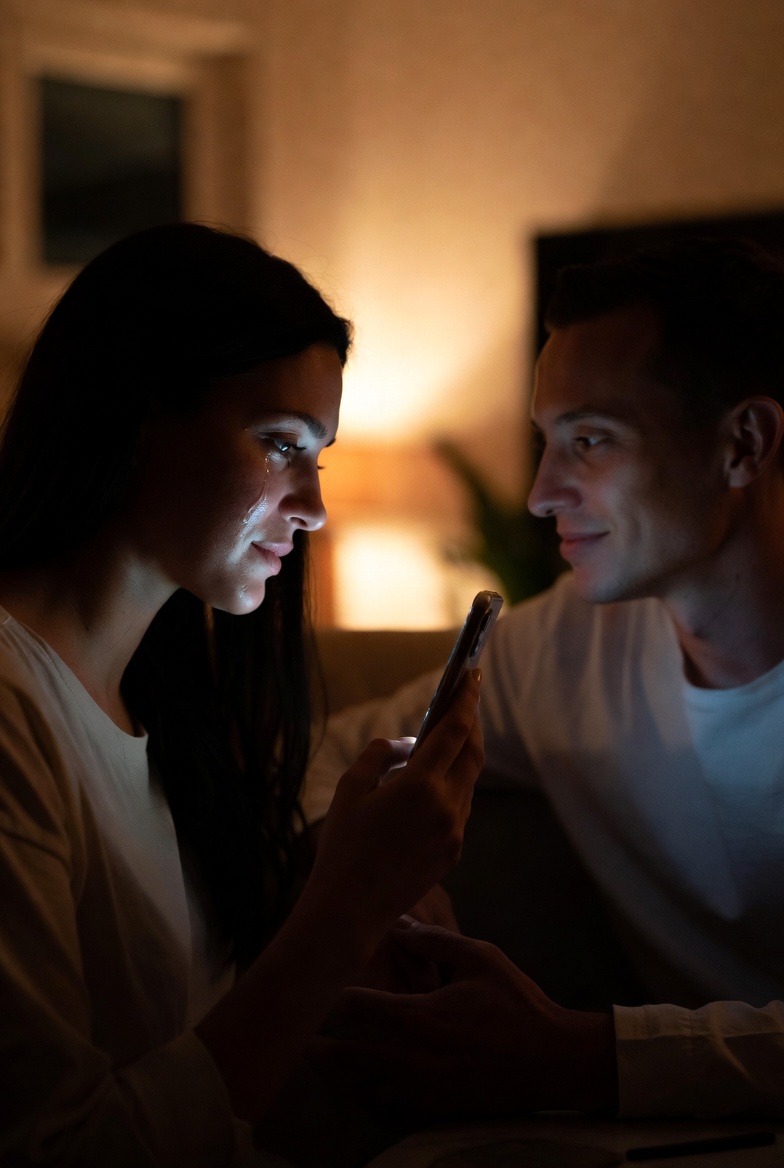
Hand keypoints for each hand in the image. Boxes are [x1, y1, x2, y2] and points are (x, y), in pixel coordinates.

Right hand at [306, 672, 482, 943]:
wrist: (349, 910)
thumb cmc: (342, 847)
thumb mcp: (350, 789)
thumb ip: (381, 754)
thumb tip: (407, 743)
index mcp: (419, 785)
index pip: (454, 729)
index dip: (466, 698)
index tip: (472, 674)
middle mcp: (446, 807)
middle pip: (473, 752)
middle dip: (472, 722)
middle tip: (465, 699)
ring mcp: (454, 832)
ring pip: (468, 781)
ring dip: (462, 756)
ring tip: (447, 738)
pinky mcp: (454, 852)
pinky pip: (460, 808)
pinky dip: (453, 786)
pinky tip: (434, 783)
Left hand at [314, 922, 617, 1120]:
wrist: (553, 1061)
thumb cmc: (516, 1004)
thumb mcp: (479, 958)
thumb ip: (434, 940)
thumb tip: (400, 924)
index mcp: (417, 1016)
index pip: (353, 1007)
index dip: (323, 998)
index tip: (303, 989)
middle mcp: (410, 1057)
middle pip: (343, 1056)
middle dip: (315, 1046)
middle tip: (292, 1037)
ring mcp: (420, 1089)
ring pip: (359, 1087)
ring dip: (336, 1074)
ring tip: (316, 1062)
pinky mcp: (434, 1109)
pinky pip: (386, 1108)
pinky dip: (366, 1097)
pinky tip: (359, 1087)